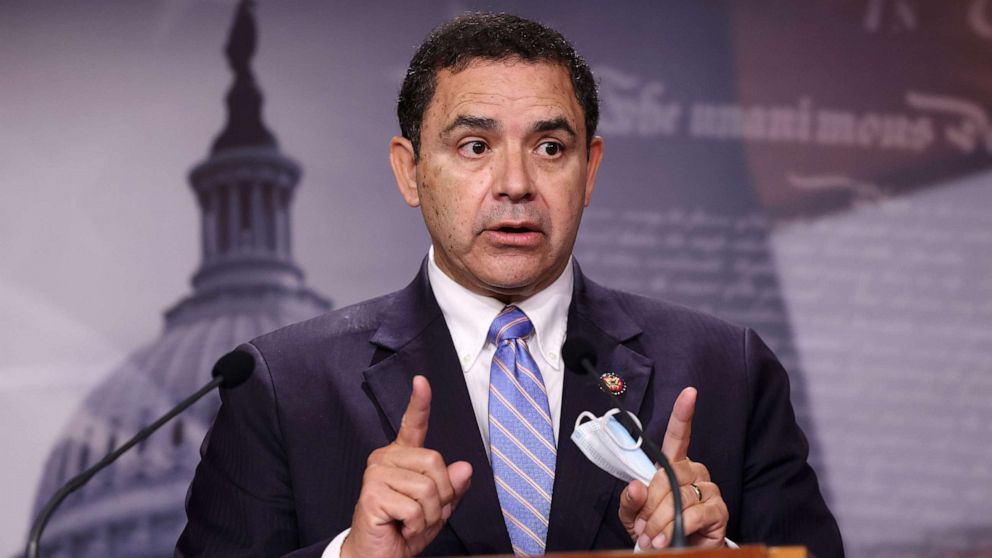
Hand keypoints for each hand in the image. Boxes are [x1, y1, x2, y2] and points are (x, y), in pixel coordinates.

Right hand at [342, 376, 472, 557]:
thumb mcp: (437, 509)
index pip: (413, 425)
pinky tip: (401, 527)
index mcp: (401, 457)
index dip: (419, 403)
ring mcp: (376, 474)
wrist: (377, 556)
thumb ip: (451, 488)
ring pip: (427, 487)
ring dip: (428, 515)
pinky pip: (414, 507)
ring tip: (410, 522)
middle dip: (441, 496)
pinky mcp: (372, 493)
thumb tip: (465, 468)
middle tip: (424, 514)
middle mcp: (385, 459)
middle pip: (435, 462)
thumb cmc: (404, 530)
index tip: (421, 381)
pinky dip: (416, 525)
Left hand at [618, 387, 728, 549]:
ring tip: (652, 539)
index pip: (679, 435)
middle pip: (669, 475)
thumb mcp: (633, 515)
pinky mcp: (719, 510)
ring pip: (679, 496)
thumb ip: (630, 500)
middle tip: (642, 527)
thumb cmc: (655, 531)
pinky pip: (695, 513)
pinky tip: (668, 540)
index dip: (683, 414)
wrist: (674, 555)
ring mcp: (709, 489)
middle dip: (650, 503)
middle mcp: (694, 471)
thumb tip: (636, 487)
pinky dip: (676, 528)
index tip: (689, 393)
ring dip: (660, 521)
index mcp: (673, 465)